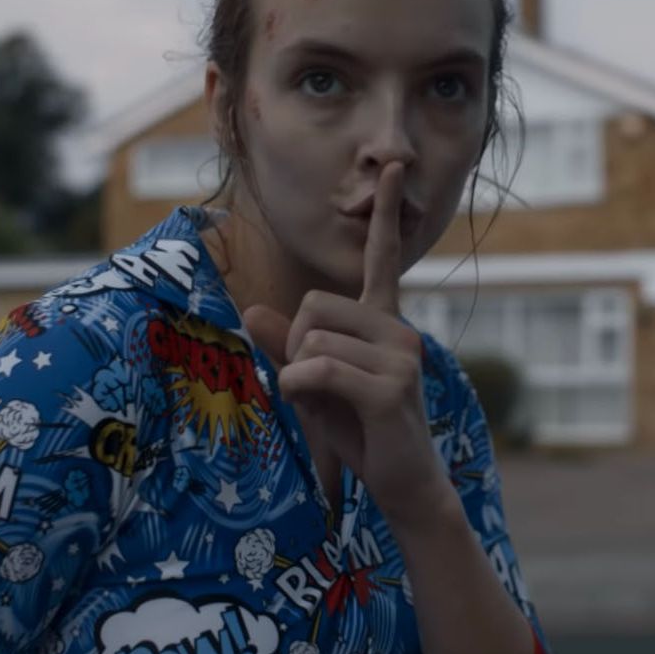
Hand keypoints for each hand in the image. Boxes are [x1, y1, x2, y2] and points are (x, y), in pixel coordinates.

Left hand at [244, 162, 454, 528]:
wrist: (404, 485)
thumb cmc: (360, 430)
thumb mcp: (315, 384)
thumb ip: (286, 345)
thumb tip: (251, 309)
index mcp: (385, 323)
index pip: (384, 260)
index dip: (385, 215)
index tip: (396, 168)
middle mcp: (398, 329)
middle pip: (313, 305)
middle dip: (294, 345)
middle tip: (310, 382)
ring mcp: (399, 356)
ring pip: (311, 338)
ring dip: (297, 372)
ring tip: (322, 401)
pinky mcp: (390, 387)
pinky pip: (316, 368)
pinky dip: (297, 387)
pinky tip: (311, 406)